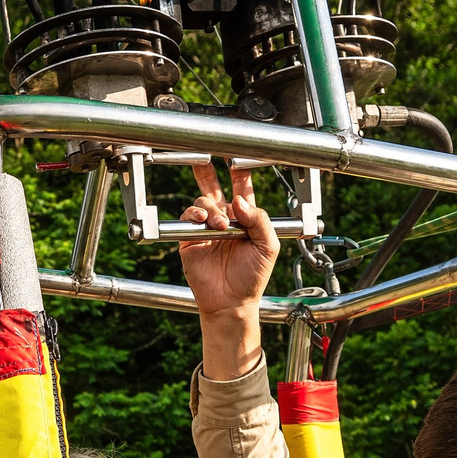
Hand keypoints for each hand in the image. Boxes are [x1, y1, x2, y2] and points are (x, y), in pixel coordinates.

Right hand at [177, 163, 279, 319]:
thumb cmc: (253, 277)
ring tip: (220, 224)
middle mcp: (224, 219)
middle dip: (209, 170)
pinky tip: (204, 221)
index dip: (239, 171)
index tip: (236, 156)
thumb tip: (240, 201)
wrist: (232, 302)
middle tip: (205, 156)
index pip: (241, 188)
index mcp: (245, 218)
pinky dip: (195, 214)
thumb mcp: (268, 246)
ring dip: (212, 208)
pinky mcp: (190, 239)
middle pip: (215, 186)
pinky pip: (188, 217)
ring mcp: (206, 228)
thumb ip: (259, 220)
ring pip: (203, 201)